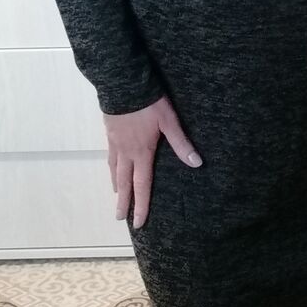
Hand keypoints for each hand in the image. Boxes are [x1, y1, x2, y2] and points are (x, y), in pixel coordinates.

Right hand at [104, 94, 202, 228]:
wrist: (123, 84)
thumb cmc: (148, 103)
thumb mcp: (169, 121)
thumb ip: (181, 143)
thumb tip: (196, 163)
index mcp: (142, 152)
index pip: (142, 185)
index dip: (141, 205)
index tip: (138, 222)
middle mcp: (126, 152)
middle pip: (124, 182)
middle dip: (123, 202)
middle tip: (119, 218)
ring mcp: (115, 142)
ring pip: (114, 169)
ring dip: (116, 185)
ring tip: (116, 195)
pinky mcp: (109, 132)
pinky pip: (110, 156)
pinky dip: (111, 167)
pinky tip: (112, 166)